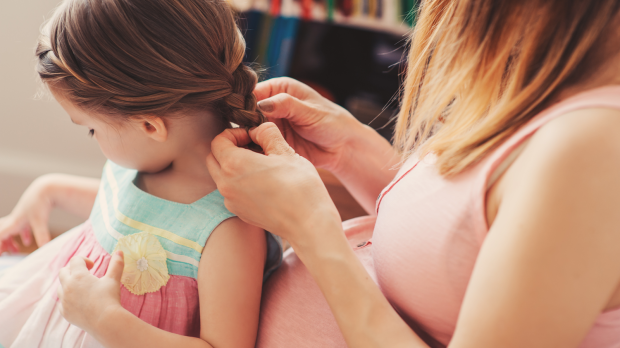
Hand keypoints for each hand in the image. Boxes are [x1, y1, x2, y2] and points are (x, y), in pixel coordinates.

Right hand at [0, 175, 55, 252]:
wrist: (46, 188)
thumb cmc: (41, 203)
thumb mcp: (41, 221)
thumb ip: (41, 234)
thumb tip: (44, 247)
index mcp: (14, 222)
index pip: (0, 236)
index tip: (1, 255)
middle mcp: (15, 219)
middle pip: (2, 232)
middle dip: (1, 243)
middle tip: (4, 253)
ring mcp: (21, 217)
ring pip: (10, 230)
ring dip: (10, 240)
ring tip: (16, 251)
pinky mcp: (29, 215)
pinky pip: (21, 227)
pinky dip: (22, 235)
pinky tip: (27, 242)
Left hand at [57, 251, 124, 333]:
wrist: (105, 321)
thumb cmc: (109, 298)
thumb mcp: (113, 280)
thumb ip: (116, 264)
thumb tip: (120, 251)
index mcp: (78, 276)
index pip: (75, 260)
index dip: (84, 260)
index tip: (92, 266)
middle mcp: (67, 286)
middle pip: (63, 272)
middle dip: (72, 270)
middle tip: (85, 274)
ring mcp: (64, 300)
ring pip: (60, 287)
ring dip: (69, 284)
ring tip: (82, 288)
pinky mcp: (64, 312)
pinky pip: (62, 302)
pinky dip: (68, 299)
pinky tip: (79, 302)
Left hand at [206, 123, 341, 242]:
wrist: (308, 223)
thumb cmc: (300, 186)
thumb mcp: (285, 151)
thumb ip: (267, 133)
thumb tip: (258, 128)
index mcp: (234, 165)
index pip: (219, 140)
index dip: (235, 133)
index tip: (252, 135)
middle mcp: (226, 184)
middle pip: (213, 158)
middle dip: (229, 148)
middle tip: (253, 146)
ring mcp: (231, 201)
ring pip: (221, 176)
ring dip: (233, 166)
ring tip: (260, 164)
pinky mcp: (240, 213)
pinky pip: (231, 192)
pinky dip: (239, 182)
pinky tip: (263, 182)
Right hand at [254, 77, 362, 173]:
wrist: (342, 147)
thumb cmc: (331, 122)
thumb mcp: (310, 111)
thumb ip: (286, 105)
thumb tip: (261, 104)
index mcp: (279, 89)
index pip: (254, 92)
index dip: (246, 103)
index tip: (245, 116)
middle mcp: (272, 105)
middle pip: (248, 112)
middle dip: (246, 122)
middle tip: (249, 133)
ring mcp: (270, 124)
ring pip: (249, 129)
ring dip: (248, 137)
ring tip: (252, 144)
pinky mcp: (272, 142)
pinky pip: (257, 145)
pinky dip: (254, 149)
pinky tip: (255, 153)